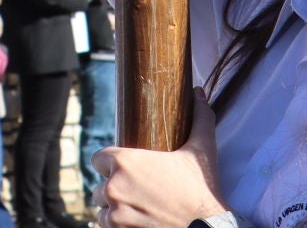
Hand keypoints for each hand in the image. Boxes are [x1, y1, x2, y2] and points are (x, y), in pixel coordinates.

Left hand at [94, 91, 227, 226]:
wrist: (207, 227)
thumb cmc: (202, 189)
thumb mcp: (202, 150)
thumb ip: (200, 118)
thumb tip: (199, 92)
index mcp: (125, 161)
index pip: (99, 159)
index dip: (111, 164)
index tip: (126, 170)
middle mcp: (114, 187)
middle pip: (100, 186)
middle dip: (114, 188)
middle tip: (136, 191)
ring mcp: (114, 213)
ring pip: (101, 208)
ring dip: (113, 208)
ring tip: (135, 207)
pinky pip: (104, 226)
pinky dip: (115, 225)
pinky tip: (132, 221)